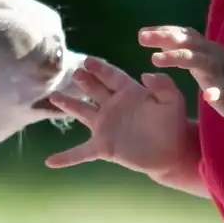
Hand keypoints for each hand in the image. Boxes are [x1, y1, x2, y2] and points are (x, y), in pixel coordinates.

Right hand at [45, 55, 193, 177]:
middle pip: (94, 89)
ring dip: (67, 104)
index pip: (111, 76)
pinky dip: (66, 157)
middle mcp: (113, 106)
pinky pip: (81, 152)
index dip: (100, 68)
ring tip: (52, 96)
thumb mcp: (173, 100)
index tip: (88, 61)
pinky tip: (50, 161)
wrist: (172, 152)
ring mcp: (106, 126)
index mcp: (129, 91)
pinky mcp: (104, 146)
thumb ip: (163, 85)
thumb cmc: (173, 123)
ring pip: (82, 111)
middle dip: (83, 80)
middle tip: (74, 73)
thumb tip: (147, 74)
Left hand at [139, 25, 223, 123]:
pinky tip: (206, 96)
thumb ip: (182, 48)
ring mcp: (219, 73)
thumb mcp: (201, 57)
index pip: (182, 34)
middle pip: (186, 42)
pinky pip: (221, 91)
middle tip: (141, 38)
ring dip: (177, 57)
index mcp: (203, 48)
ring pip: (198, 61)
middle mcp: (210, 55)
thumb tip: (157, 38)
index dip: (163, 31)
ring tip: (156, 60)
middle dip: (164, 38)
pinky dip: (214, 92)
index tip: (142, 33)